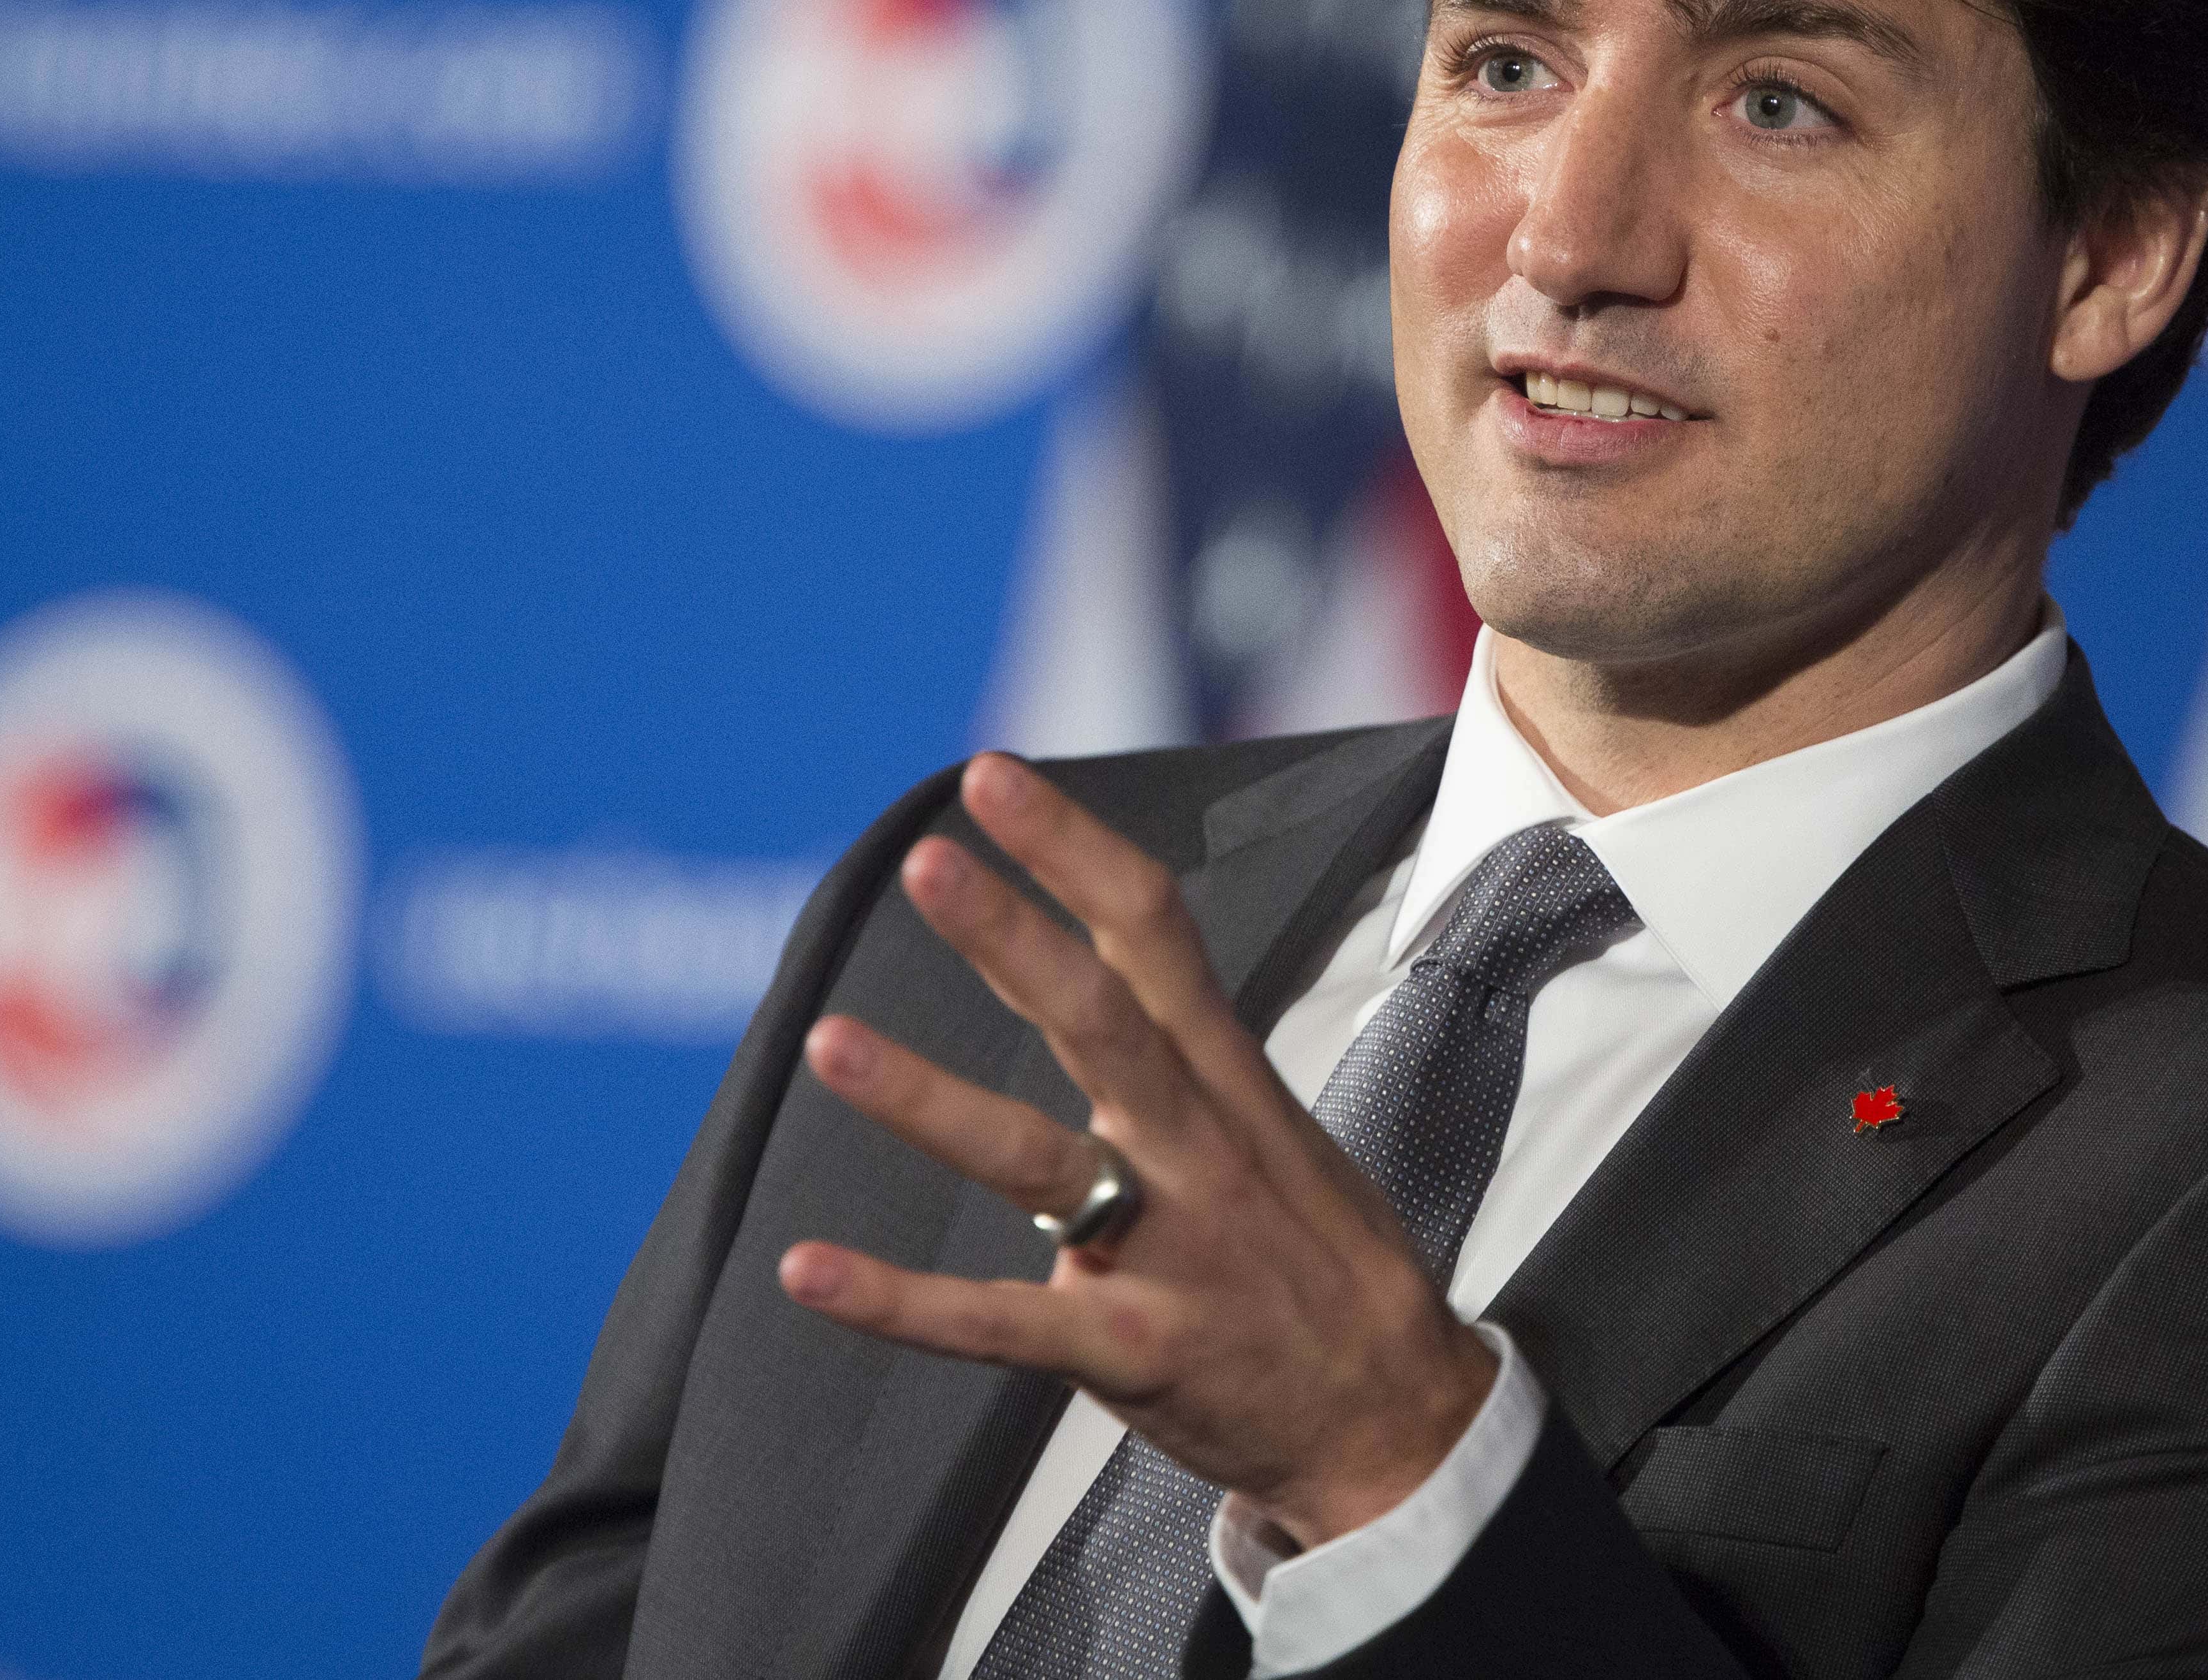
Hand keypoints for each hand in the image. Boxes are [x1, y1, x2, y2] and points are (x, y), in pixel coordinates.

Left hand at [778, 753, 1502, 1548]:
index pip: (1155, 936)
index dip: (1073, 853)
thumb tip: (1094, 1003)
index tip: (993, 782)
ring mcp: (1169, 1250)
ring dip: (926, 1098)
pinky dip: (899, 1300)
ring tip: (829, 1041)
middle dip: (1012, 937)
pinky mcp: (1136, 1350)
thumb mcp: (1287, 1136)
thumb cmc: (1330, 1272)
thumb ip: (1188, 1068)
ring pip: (1036, 1161)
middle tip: (931, 862)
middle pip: (1101, 1020)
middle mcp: (1199, 1149)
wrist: (1398, 1425)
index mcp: (1231, 1086)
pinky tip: (809, 1268)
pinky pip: (1000, 1324)